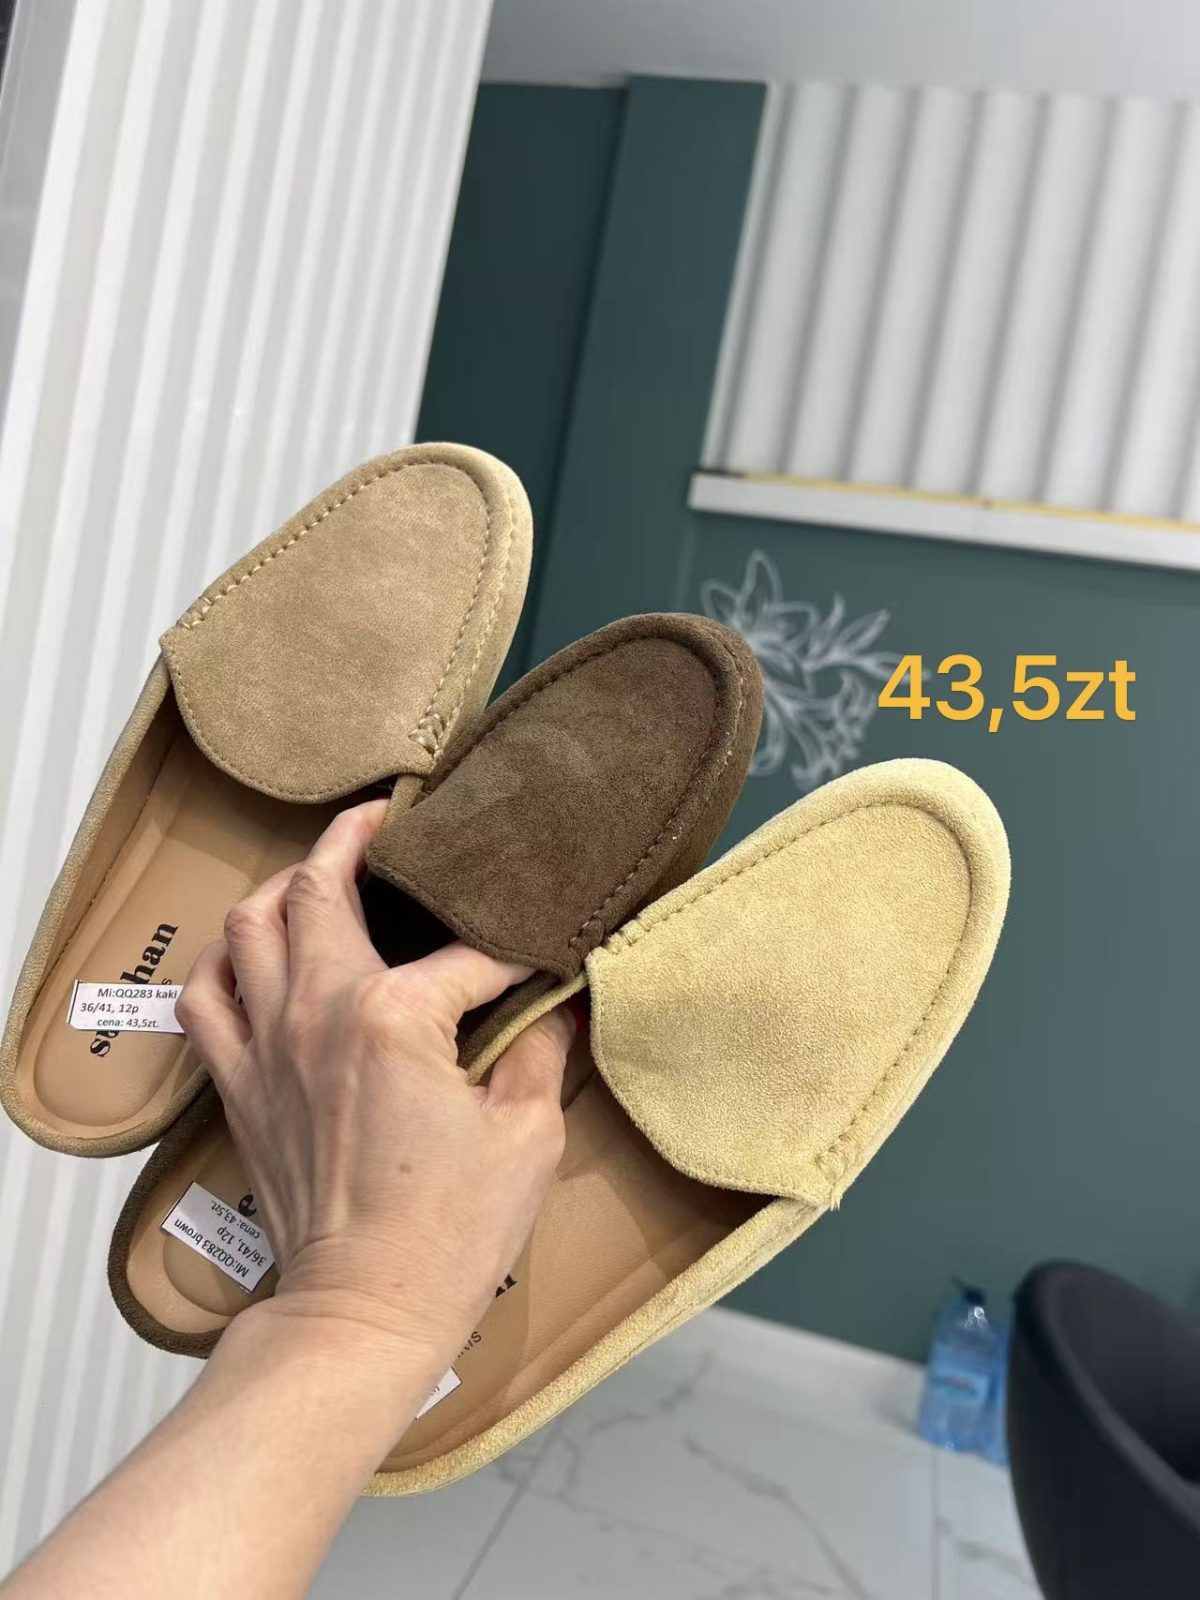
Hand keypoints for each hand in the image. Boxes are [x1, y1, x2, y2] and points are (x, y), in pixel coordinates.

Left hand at [177, 800, 573, 1368]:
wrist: (363, 1311)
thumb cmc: (450, 1233)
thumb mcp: (528, 1135)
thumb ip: (540, 1049)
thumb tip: (554, 1003)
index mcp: (397, 1015)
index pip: (466, 952)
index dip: (511, 948)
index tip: (537, 955)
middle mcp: (319, 1009)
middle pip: (325, 886)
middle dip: (359, 838)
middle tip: (389, 818)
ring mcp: (268, 1041)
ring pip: (251, 921)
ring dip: (286, 880)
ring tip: (321, 867)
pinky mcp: (239, 1081)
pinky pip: (205, 995)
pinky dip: (224, 957)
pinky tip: (253, 949)